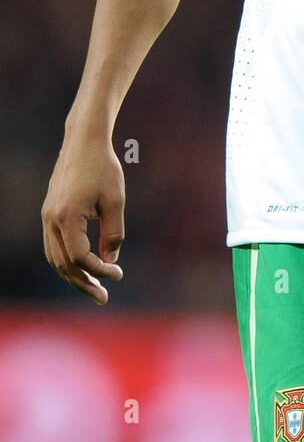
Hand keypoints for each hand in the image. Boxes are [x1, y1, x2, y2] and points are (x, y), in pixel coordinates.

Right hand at [42, 134, 125, 303]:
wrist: (84, 143)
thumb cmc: (104, 168)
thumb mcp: (115, 201)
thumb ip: (113, 234)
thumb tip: (110, 263)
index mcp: (67, 216)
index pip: (80, 257)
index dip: (100, 271)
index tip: (119, 274)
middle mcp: (51, 220)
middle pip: (63, 264)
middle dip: (83, 283)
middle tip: (103, 298)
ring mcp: (46, 217)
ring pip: (55, 258)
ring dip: (73, 276)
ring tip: (94, 287)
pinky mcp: (49, 214)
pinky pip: (53, 246)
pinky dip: (66, 261)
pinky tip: (84, 267)